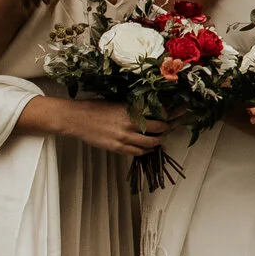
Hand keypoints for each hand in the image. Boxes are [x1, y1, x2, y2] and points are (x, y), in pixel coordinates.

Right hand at [43, 98, 168, 157]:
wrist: (77, 118)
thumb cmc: (96, 108)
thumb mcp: (119, 103)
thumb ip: (135, 108)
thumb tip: (151, 110)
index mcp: (132, 109)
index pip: (161, 113)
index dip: (171, 114)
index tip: (177, 112)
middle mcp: (131, 124)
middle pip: (160, 129)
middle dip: (167, 128)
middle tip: (168, 127)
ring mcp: (125, 137)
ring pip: (151, 143)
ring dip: (158, 141)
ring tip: (159, 138)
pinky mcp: (117, 147)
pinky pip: (138, 152)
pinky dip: (146, 151)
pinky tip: (147, 148)